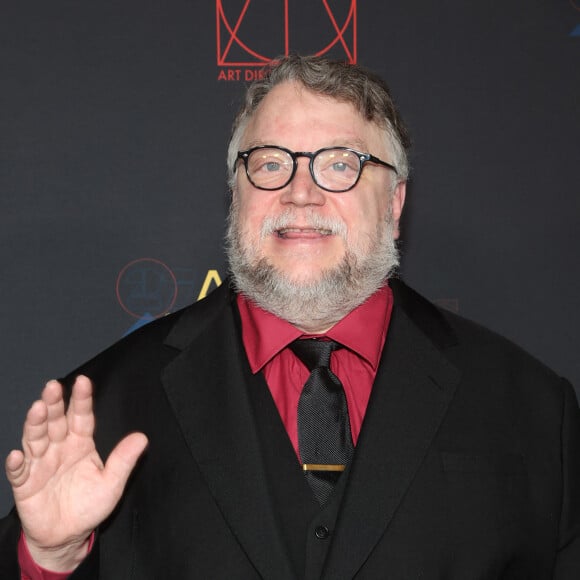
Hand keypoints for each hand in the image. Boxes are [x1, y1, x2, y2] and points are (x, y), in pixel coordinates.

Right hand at [5, 375, 147, 570]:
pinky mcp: (25, 484)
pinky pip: (19, 472)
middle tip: (53, 387)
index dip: (82, 399)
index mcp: (81, 443)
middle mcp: (59, 448)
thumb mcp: (112, 483)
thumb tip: (142, 438)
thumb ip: (123, 460)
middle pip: (55, 421)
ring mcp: (40, 464)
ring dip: (35, 424)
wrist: (67, 535)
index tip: (83, 382)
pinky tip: (18, 454)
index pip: (81, 416)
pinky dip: (17, 463)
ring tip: (37, 409)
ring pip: (35, 439)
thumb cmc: (89, 505)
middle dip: (53, 403)